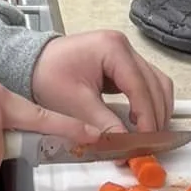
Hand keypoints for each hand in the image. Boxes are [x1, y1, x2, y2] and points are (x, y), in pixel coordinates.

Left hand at [30, 32, 173, 135]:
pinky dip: (149, 103)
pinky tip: (144, 122)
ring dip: (157, 109)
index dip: (147, 116)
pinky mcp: (123, 64)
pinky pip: (147, 83)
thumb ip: (104, 123)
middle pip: (155, 83)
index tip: (147, 140)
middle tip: (151, 143)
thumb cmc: (48, 74)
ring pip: (157, 82)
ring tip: (149, 135)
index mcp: (112, 48)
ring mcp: (125, 53)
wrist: (33, 63)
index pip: (139, 86)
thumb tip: (125, 145)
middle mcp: (123, 46)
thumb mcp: (74, 102)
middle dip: (155, 115)